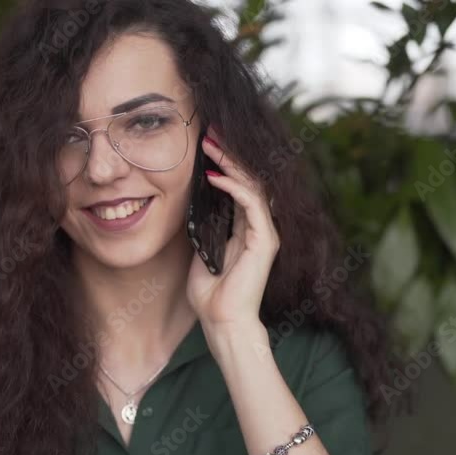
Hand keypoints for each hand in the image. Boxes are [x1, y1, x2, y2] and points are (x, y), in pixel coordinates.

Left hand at [186, 126, 279, 329]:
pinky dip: (233, 186)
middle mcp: (258, 226)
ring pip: (252, 185)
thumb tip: (190, 204)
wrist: (223, 321)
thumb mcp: (201, 252)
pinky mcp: (264, 240)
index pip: (238, 186)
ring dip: (230, 163)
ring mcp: (264, 232)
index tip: (206, 144)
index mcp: (245, 228)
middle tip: (210, 132)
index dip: (224, 163)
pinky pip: (251, 203)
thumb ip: (202, 228)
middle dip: (229, 153)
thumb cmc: (211, 294)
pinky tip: (214, 176)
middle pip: (248, 179)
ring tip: (211, 145)